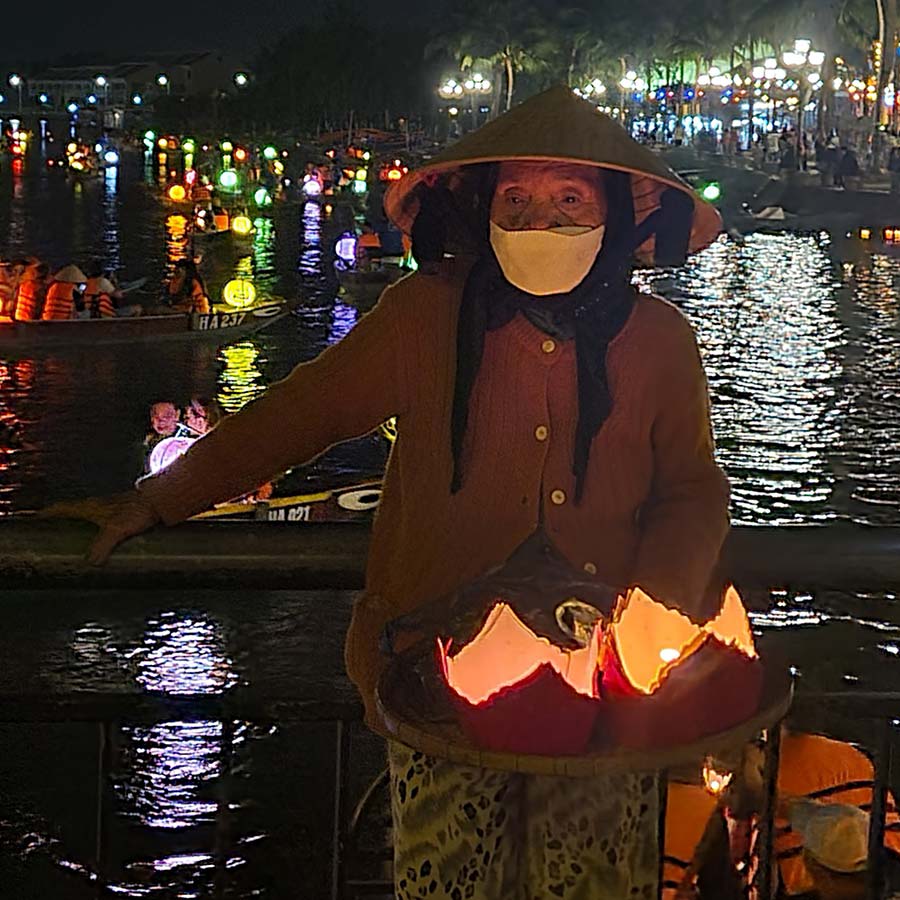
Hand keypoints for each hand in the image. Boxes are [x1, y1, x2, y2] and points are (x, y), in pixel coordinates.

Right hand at [39, 491, 159, 564]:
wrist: (162, 502)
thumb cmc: (139, 509)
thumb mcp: (116, 529)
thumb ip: (102, 546)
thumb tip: (91, 563)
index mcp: (90, 507)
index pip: (61, 508)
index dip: (47, 514)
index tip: (35, 520)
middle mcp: (98, 506)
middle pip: (72, 513)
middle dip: (61, 522)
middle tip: (52, 534)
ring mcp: (111, 510)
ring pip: (89, 518)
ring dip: (81, 528)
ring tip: (76, 543)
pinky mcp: (124, 515)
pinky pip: (105, 525)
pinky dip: (100, 533)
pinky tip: (103, 543)